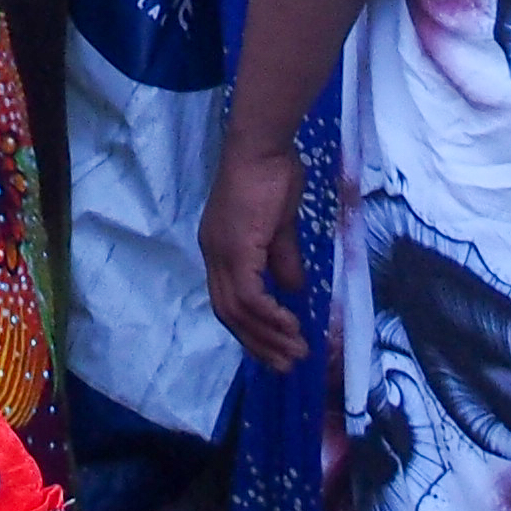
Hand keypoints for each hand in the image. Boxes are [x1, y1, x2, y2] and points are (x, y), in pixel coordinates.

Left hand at [202, 135, 311, 369]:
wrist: (262, 146)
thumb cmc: (273, 174)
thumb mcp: (280, 224)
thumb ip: (282, 258)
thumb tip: (293, 289)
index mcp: (221, 249)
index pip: (229, 300)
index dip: (250, 328)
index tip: (275, 347)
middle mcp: (215, 255)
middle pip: (229, 314)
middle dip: (259, 343)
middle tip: (286, 364)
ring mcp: (222, 253)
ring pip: (239, 311)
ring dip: (268, 336)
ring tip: (295, 352)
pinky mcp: (235, 250)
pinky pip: (249, 296)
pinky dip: (269, 316)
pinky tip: (291, 326)